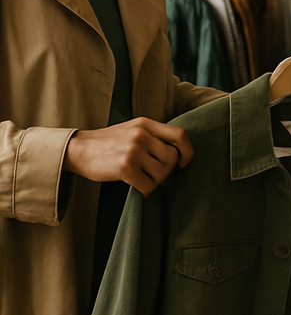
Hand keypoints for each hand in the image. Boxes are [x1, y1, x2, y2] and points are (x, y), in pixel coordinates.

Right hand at [64, 117, 193, 196]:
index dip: (188, 151)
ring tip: (145, 179)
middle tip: (155, 175)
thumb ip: (153, 136)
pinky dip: (146, 190)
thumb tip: (177, 154)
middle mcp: (142, 135)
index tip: (183, 162)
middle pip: (172, 158)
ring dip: (156, 181)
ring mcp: (133, 151)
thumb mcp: (133, 129)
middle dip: (167, 171)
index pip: (180, 135)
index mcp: (146, 124)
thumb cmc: (109, 142)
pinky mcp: (125, 168)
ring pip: (162, 173)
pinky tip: (138, 187)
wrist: (78, 149)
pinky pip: (148, 185)